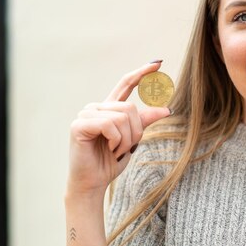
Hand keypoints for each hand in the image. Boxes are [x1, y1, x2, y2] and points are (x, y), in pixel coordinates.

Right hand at [67, 61, 171, 196]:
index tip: (158, 62)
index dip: (141, 73)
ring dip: (125, 140)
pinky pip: (110, 125)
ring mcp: (86, 114)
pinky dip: (115, 140)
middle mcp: (96, 107)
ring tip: (115, 150)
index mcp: (108, 108)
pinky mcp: (79, 125)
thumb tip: (166, 109)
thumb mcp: (132, 139)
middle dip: (135, 131)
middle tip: (125, 148)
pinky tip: (108, 149)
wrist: (93, 182)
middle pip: (129, 108)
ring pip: (122, 117)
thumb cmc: (109, 161)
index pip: (126, 84)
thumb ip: (144, 121)